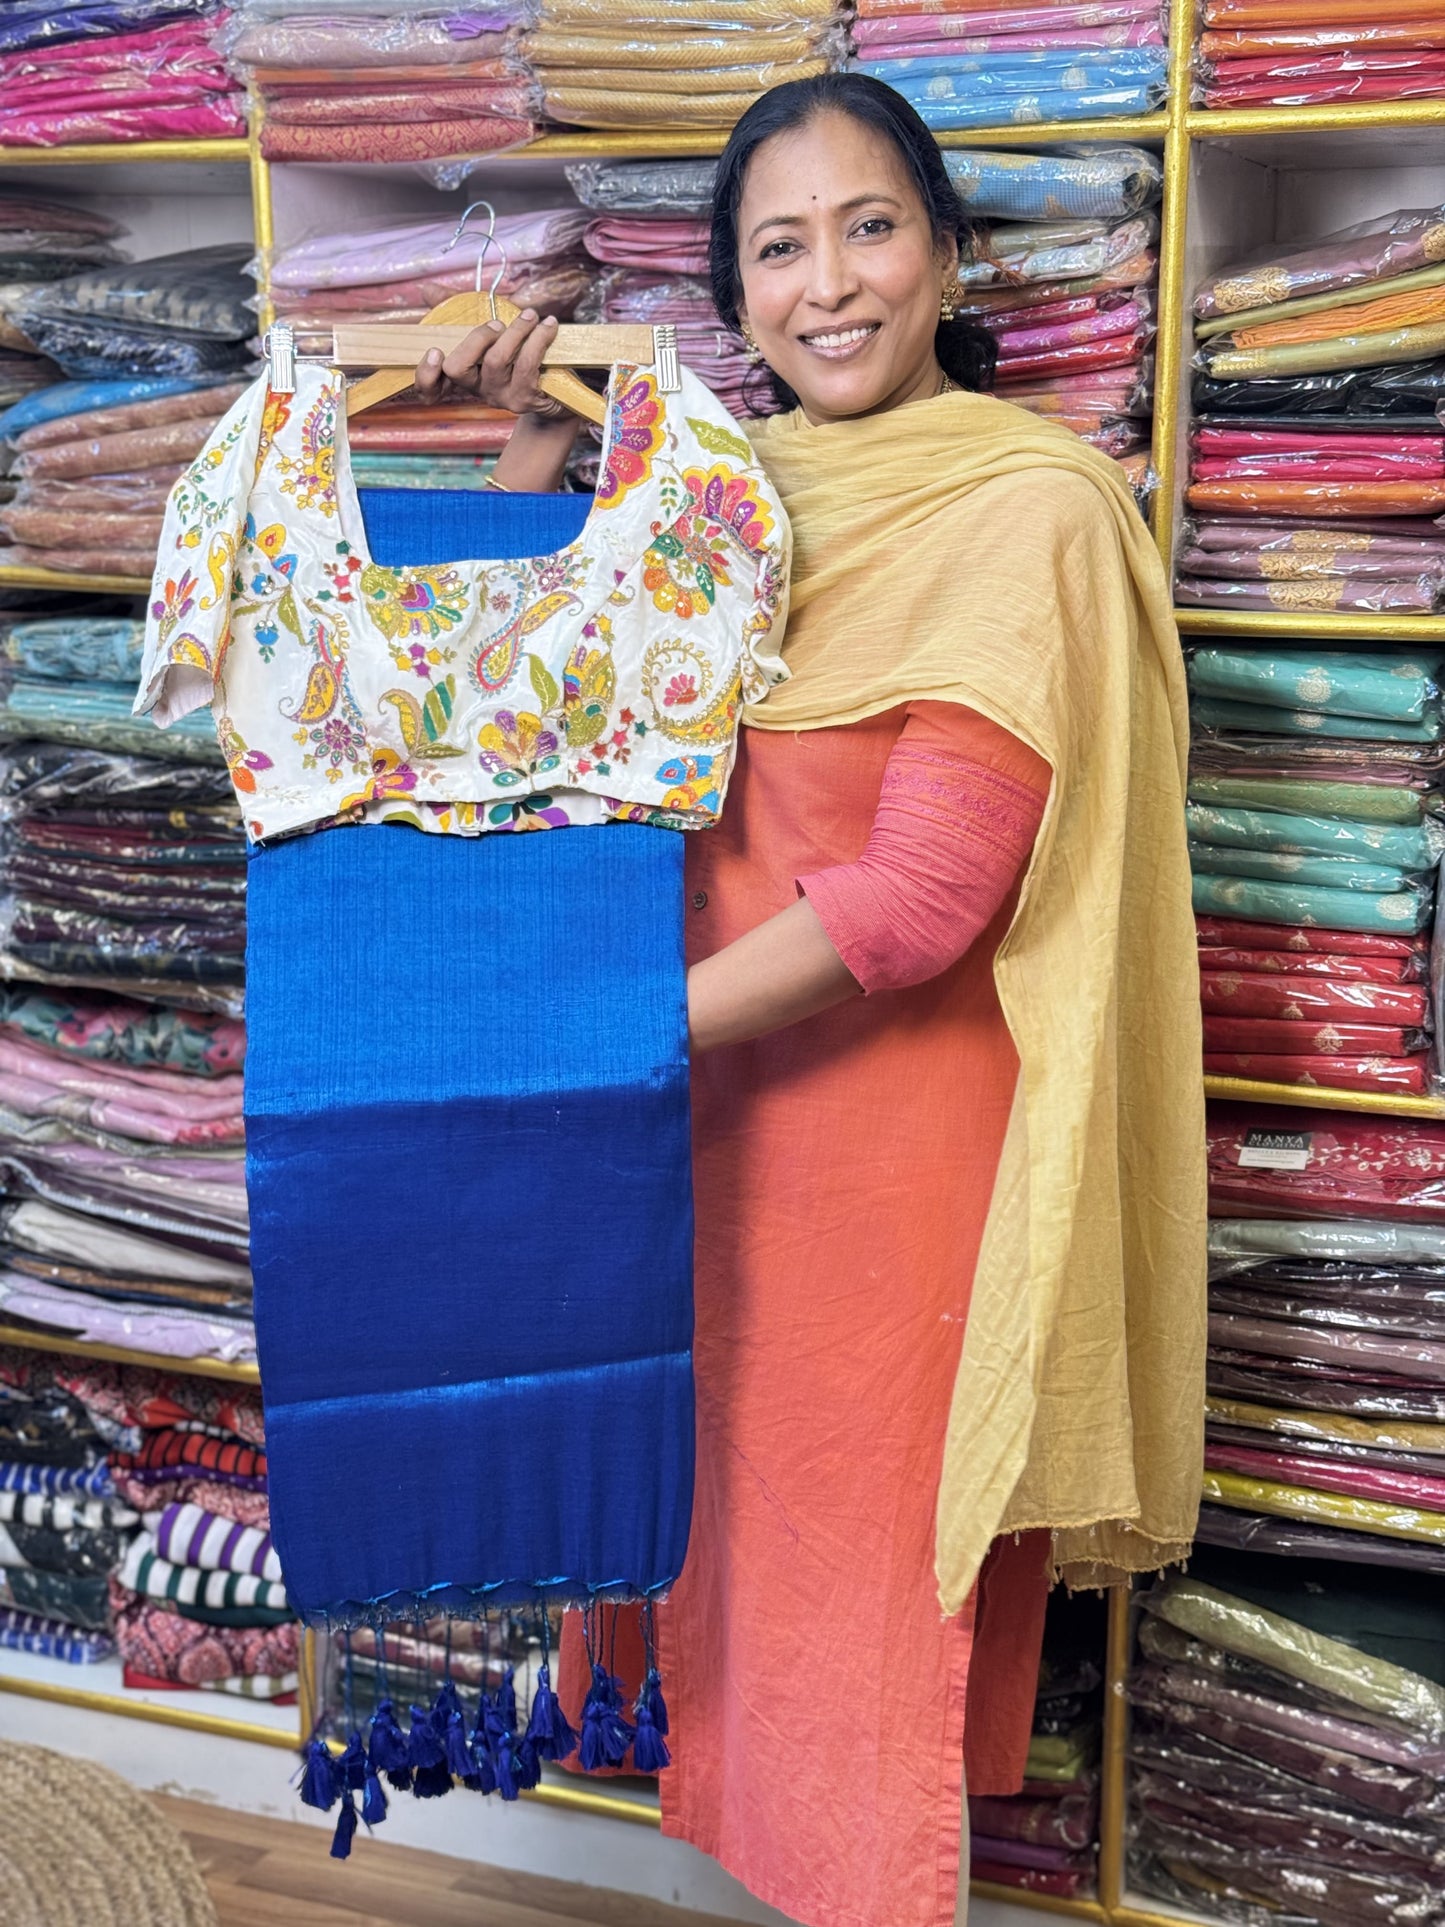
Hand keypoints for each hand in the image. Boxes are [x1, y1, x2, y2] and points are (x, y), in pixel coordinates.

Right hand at [415, 308, 574, 424]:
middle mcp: (477, 389)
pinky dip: (539, 338)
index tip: (434, 351)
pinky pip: (527, 364)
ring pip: (496, 360)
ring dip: (516, 330)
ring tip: (531, 315)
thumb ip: (456, 308)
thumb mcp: (489, 329)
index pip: (430, 387)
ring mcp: (501, 396)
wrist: (557, 388)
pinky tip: (549, 326)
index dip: (426, 374)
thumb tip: (428, 289)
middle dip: (477, 337)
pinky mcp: (526, 398)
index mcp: (464, 373)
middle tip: (498, 323)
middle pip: (458, 368)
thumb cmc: (518, 353)